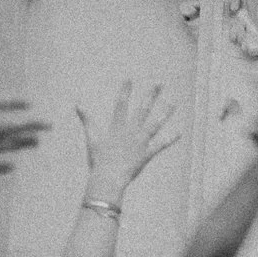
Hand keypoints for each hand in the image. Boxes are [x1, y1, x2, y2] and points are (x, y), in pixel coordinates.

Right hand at [77, 81, 180, 196]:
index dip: (125, 91)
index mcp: (118, 127)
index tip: (130, 79)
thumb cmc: (98, 158)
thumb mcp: (92, 137)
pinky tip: (180, 132)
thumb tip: (78, 104)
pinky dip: (170, 139)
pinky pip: (161, 145)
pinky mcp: (147, 154)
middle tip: (159, 84)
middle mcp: (131, 132)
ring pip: (155, 124)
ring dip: (164, 113)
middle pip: (143, 110)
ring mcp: (140, 142)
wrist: (108, 177)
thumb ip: (87, 119)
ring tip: (173, 103)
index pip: (121, 104)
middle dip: (151, 96)